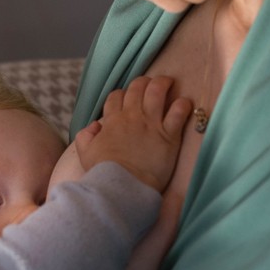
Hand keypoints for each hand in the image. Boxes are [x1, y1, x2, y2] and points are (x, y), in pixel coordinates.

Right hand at [74, 76, 191, 192]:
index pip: (116, 96)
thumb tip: (94, 126)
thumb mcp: (86, 153)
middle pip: (137, 87)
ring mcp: (151, 124)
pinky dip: (183, 105)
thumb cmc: (103, 173)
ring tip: (169, 82)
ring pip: (157, 91)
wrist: (122, 187)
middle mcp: (132, 117)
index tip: (127, 100)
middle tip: (150, 85)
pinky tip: (185, 104)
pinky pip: (178, 112)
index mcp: (112, 121)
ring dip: (163, 83)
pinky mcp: (169, 135)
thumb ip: (85, 136)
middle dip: (144, 82)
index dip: (122, 94)